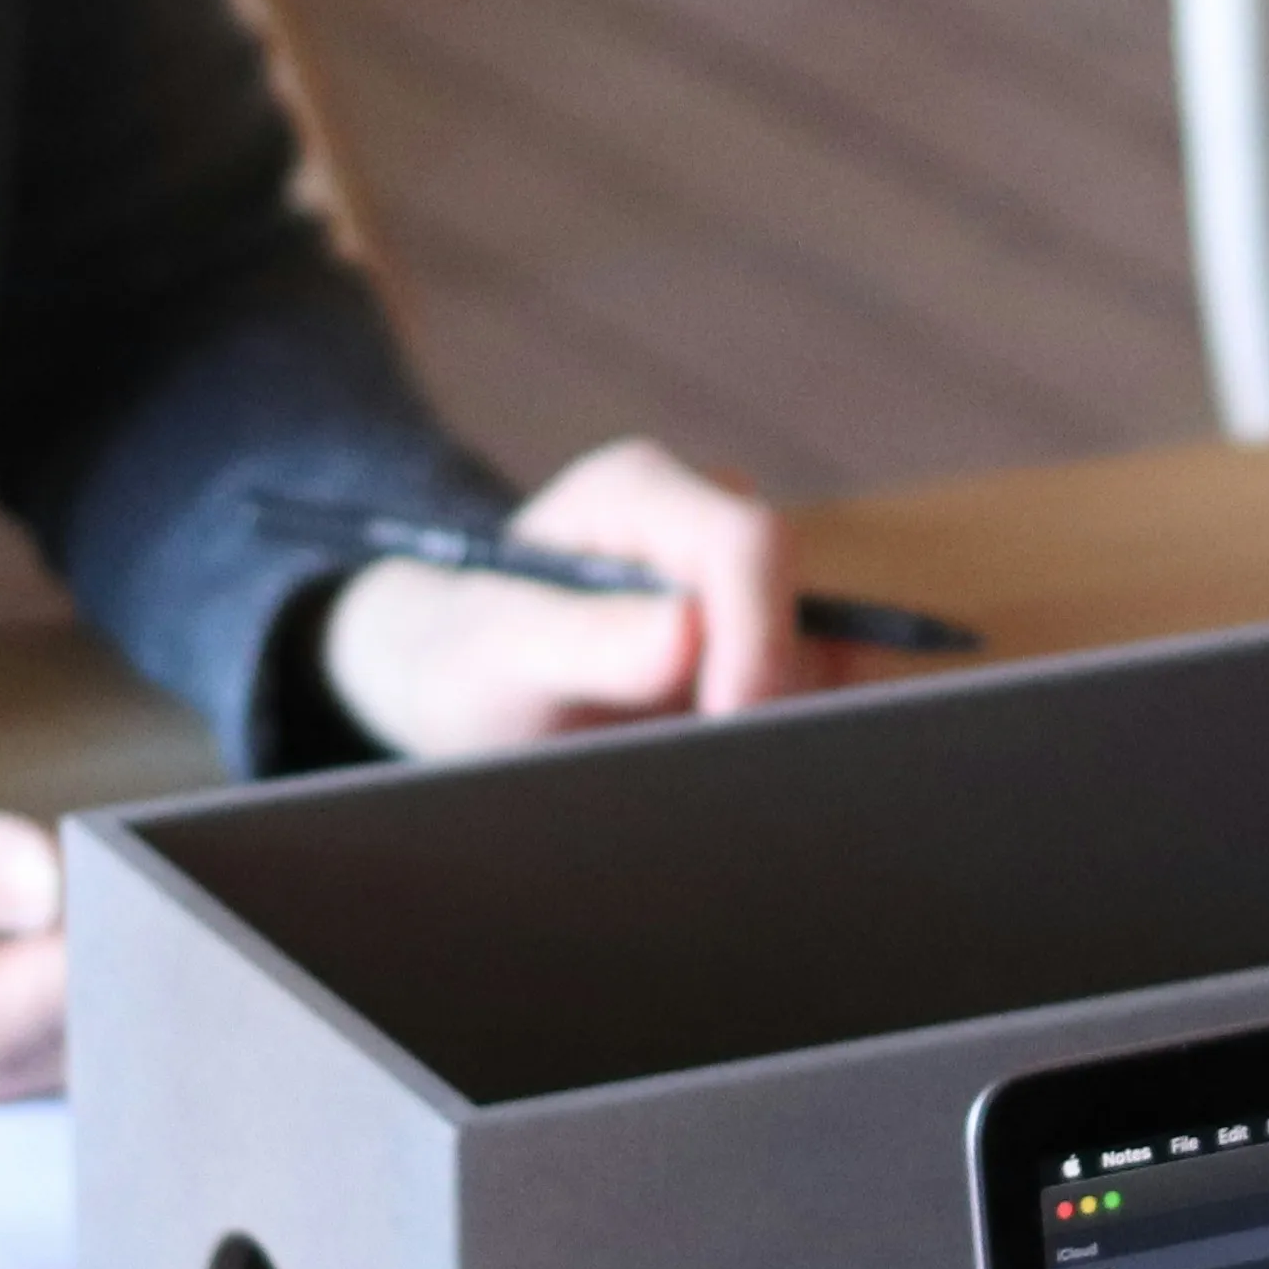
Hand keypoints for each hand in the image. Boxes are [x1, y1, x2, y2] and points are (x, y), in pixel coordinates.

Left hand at [319, 436, 811, 757]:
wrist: (454, 686)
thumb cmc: (459, 657)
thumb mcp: (495, 656)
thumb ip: (583, 639)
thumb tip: (689, 629)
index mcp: (638, 492)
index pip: (750, 544)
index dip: (759, 636)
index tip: (733, 724)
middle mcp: (700, 523)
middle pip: (796, 601)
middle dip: (770, 692)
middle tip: (713, 770)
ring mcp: (731, 586)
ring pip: (813, 654)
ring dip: (772, 723)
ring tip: (687, 774)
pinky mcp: (752, 644)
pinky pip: (808, 690)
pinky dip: (778, 738)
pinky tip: (713, 776)